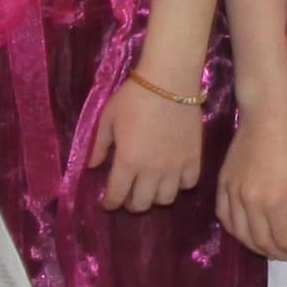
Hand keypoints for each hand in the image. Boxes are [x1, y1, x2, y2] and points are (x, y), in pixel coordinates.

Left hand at [95, 79, 206, 212]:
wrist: (169, 81)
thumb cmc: (134, 98)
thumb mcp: (107, 119)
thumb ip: (99, 146)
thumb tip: (92, 166)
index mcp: (127, 162)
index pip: (116, 196)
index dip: (110, 203)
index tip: (107, 202)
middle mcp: (152, 171)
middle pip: (142, 204)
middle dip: (131, 204)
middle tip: (128, 194)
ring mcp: (175, 166)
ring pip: (166, 199)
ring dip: (155, 196)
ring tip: (151, 186)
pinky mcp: (194, 158)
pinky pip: (189, 184)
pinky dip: (180, 185)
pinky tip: (173, 175)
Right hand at [221, 99, 286, 263]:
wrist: (266, 115)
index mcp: (275, 201)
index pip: (282, 239)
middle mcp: (250, 202)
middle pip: (260, 241)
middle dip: (276, 253)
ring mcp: (233, 193)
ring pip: (239, 233)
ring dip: (254, 246)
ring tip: (269, 248)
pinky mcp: (222, 184)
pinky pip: (224, 216)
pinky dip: (235, 230)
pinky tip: (246, 232)